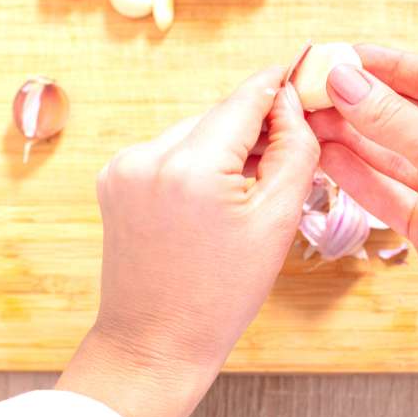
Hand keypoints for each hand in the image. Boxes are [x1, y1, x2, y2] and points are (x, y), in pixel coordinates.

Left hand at [57, 68, 318, 416]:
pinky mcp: (114, 178)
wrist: (155, 342)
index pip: (244, 99)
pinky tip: (217, 193)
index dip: (278, 86)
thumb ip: (294, 150)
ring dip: (227, 145)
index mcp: (190, 168)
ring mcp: (123, 166)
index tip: (302, 74)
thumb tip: (292, 103)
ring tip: (252, 185)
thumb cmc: (220, 294)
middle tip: (290, 146)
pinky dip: (199, 160)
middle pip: (219, 115)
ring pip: (195, 131)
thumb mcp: (276, 221)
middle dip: (256, 125)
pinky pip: (170, 150)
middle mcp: (147, 156)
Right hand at [308, 45, 417, 416]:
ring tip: (309, 120)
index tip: (343, 56)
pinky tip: (325, 155)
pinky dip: (356, 173)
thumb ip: (389, 116)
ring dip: (351, 137)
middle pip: (406, 114)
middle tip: (314, 92)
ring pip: (391, 153)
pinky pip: (386, 189)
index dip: (388, 65)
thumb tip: (344, 79)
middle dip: (361, 103)